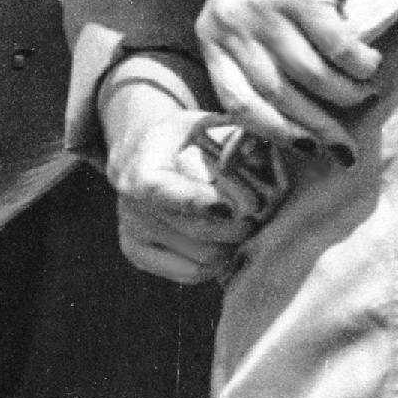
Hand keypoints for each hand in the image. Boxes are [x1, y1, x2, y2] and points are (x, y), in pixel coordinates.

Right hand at [100, 62, 259, 285]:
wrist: (138, 153)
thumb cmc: (179, 138)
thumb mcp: (200, 125)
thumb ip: (231, 137)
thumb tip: (267, 151)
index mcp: (141, 171)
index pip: (172, 197)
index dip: (205, 203)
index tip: (238, 203)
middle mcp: (131, 206)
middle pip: (199, 231)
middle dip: (238, 225)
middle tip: (257, 215)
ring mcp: (132, 233)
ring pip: (203, 257)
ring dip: (231, 245)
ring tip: (241, 226)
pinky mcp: (136, 254)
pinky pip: (191, 272)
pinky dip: (216, 263)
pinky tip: (223, 243)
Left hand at [196, 0, 381, 155]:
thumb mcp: (250, 6)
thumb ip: (259, 52)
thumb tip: (299, 115)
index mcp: (212, 33)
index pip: (238, 102)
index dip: (275, 132)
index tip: (306, 147)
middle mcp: (232, 24)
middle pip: (277, 97)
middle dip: (317, 127)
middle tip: (345, 143)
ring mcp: (265, 9)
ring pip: (310, 77)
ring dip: (344, 95)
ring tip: (365, 95)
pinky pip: (337, 48)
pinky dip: (358, 65)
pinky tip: (371, 66)